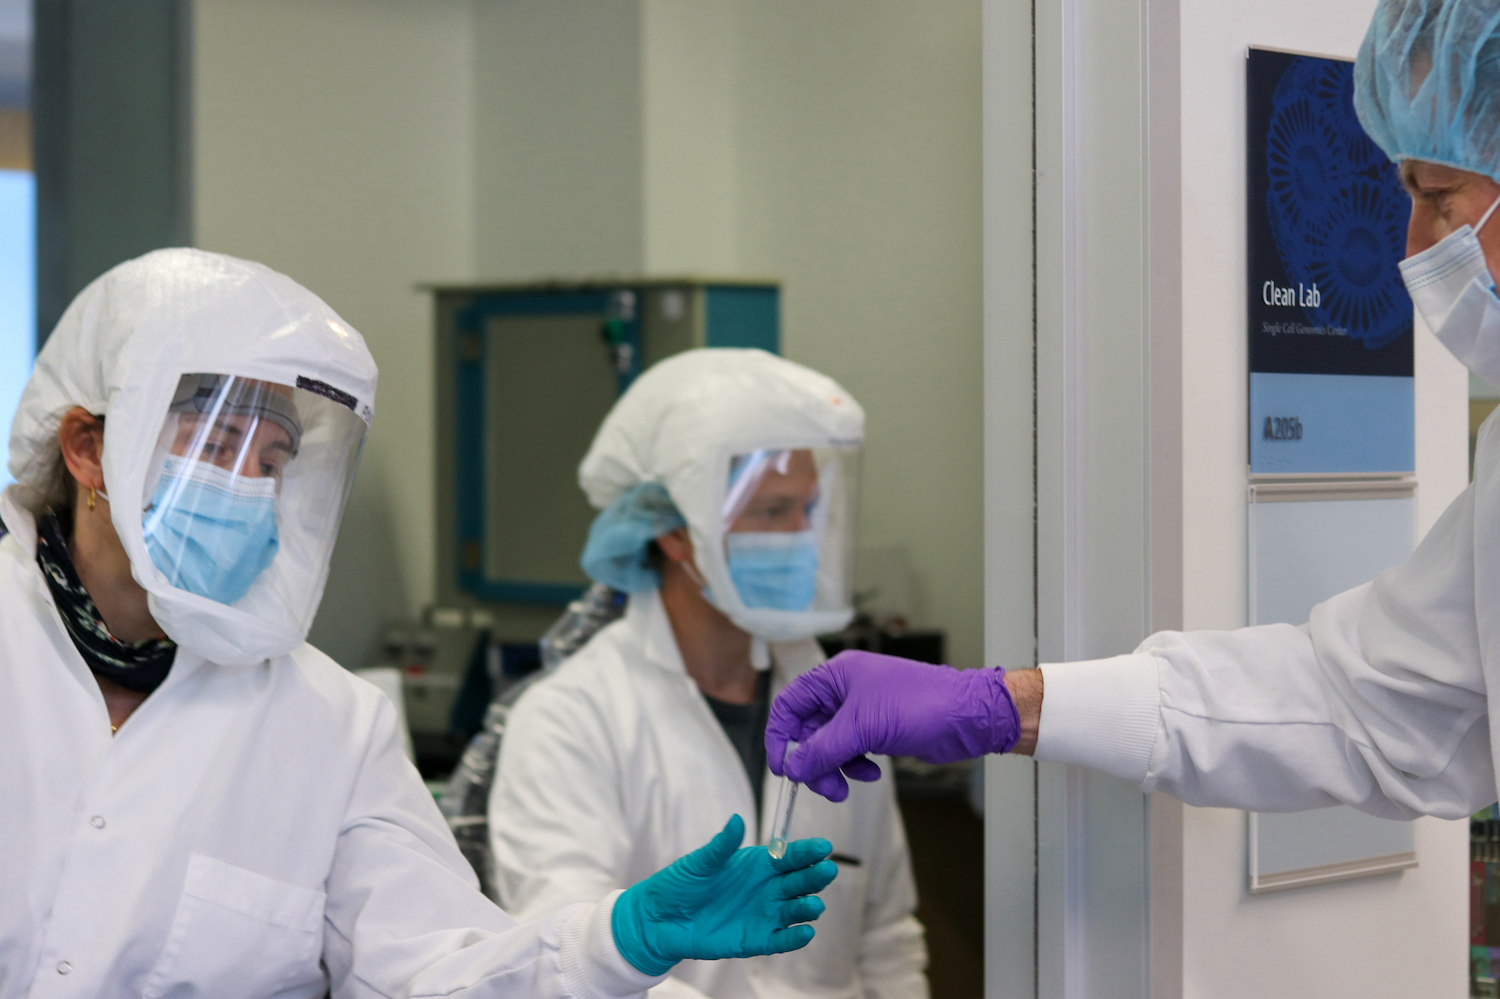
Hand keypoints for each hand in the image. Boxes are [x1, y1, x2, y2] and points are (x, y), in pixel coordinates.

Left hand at [612, 814, 837, 975]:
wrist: (660, 919)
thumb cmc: (680, 884)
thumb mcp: (700, 862)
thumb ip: (721, 846)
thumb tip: (737, 821)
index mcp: (758, 864)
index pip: (790, 855)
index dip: (808, 851)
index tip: (823, 847)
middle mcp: (767, 888)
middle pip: (799, 882)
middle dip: (815, 876)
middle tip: (827, 871)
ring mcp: (764, 915)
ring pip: (795, 911)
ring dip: (807, 908)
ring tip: (813, 906)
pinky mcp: (756, 940)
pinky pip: (781, 940)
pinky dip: (794, 938)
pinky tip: (805, 933)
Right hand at [766, 651, 1021, 800]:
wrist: (968, 716)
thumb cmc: (921, 705)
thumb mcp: (863, 729)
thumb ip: (822, 750)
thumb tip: (793, 768)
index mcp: (836, 676)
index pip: (790, 704)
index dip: (780, 737)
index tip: (783, 768)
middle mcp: (845, 690)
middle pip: (808, 730)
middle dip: (813, 761)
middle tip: (825, 787)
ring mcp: (862, 710)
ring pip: (829, 744)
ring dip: (834, 768)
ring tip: (847, 786)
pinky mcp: (877, 728)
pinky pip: (851, 750)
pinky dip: (855, 765)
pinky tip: (871, 772)